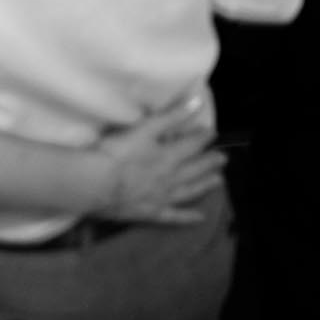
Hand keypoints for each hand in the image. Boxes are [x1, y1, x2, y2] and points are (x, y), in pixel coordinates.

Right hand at [91, 96, 226, 224]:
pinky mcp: (152, 212)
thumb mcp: (143, 128)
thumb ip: (171, 116)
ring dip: (205, 185)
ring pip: (190, 191)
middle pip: (195, 169)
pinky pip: (175, 216)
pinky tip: (199, 217)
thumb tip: (197, 102)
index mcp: (169, 156)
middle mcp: (172, 178)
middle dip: (210, 162)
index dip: (202, 137)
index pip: (191, 145)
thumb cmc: (116, 152)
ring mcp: (163, 197)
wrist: (96, 184)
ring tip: (219, 181)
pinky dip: (188, 217)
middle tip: (223, 158)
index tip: (212, 133)